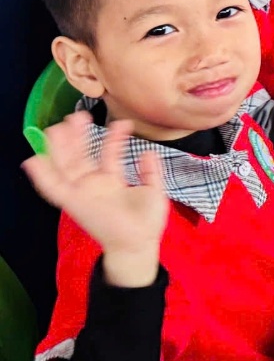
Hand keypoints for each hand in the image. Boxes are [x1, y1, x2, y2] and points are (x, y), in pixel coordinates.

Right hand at [23, 115, 167, 287]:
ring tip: (57, 127)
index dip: (114, 138)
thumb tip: (148, 152)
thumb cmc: (145, 223)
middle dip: (77, 137)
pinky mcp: (75, 203)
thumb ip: (151, 172)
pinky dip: (43, 176)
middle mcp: (94, 185)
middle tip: (76, 115)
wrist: (138, 245)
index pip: (109, 154)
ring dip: (60, 148)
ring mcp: (83, 193)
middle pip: (81, 157)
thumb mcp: (153, 191)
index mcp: (112, 182)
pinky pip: (54, 189)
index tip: (122, 122)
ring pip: (67, 166)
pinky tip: (34, 160)